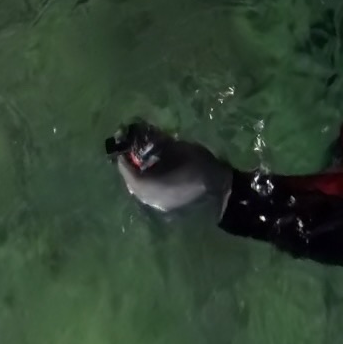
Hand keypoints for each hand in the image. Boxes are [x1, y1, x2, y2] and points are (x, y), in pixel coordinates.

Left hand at [105, 121, 233, 213]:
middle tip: (129, 156)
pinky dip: (147, 185)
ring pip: (142, 193)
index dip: (124, 163)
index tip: (122, 150)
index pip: (131, 175)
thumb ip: (161, 144)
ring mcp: (161, 205)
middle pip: (134, 186)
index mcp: (155, 185)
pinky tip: (153, 174)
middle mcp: (154, 199)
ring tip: (140, 164)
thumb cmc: (200, 165)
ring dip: (138, 179)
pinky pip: (151, 196)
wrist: (220, 188)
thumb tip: (147, 136)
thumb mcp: (179, 149)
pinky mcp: (168, 207)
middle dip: (129, 171)